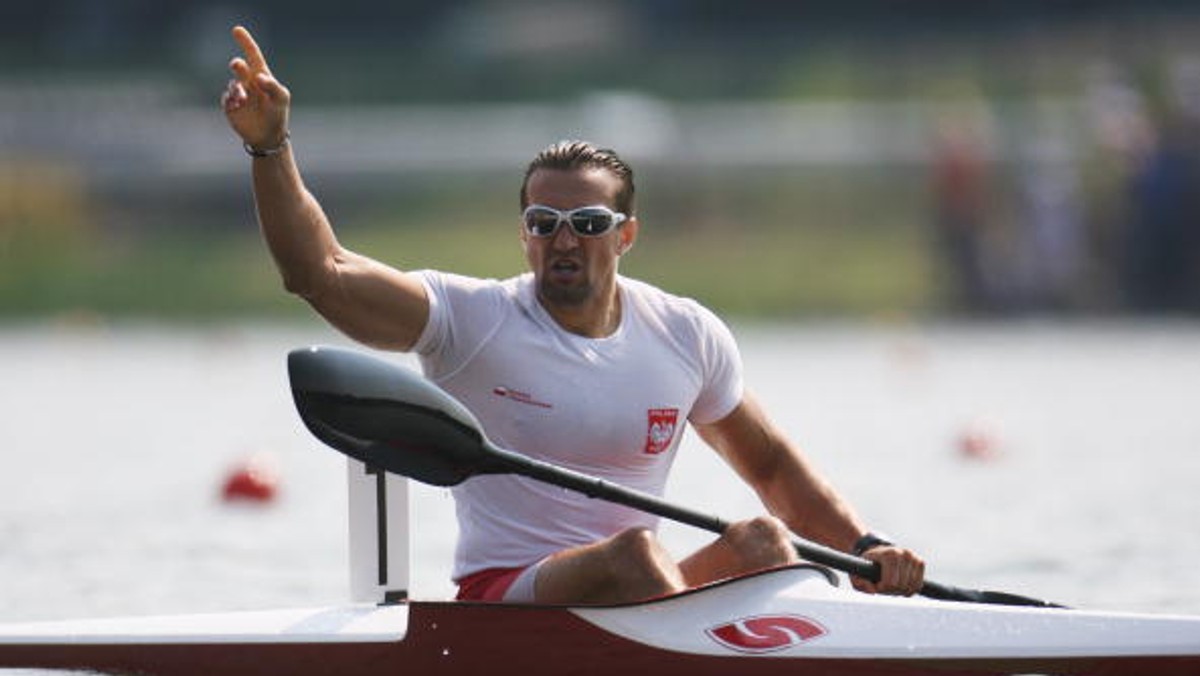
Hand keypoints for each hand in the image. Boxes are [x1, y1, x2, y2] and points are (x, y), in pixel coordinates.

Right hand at [221, 25, 289, 149]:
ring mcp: (238, 93)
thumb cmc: (277, 114)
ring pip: (232, 85)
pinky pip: (226, 98)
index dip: (245, 42)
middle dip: (238, 65)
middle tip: (238, 66)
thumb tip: (259, 76)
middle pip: (239, 67)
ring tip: (243, 99)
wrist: (268, 136)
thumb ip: (273, 86)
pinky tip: (238, 106)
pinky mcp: (230, 105)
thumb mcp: (281, 99)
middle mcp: (248, 82)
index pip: (253, 55)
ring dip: (237, 90)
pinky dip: (231, 100)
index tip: (237, 30)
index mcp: (262, 76)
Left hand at [852, 545, 924, 596]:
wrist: (877, 553)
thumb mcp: (857, 574)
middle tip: (882, 585)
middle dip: (890, 590)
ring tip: (891, 584)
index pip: (890, 583)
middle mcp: (904, 553)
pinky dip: (909, 589)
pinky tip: (900, 584)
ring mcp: (914, 557)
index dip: (881, 588)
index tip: (875, 584)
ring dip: (900, 591)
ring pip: (910, 588)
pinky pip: (918, 585)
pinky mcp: (920, 562)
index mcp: (889, 554)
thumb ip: (860, 583)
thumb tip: (873, 591)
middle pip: (901, 586)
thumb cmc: (866, 566)